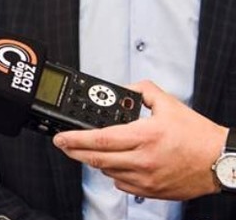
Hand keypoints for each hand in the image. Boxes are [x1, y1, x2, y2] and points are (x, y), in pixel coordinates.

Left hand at [52, 80, 227, 199]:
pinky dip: (112, 172)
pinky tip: (114, 163)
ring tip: (89, 150)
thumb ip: (143, 90)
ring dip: (93, 160)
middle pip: (96, 159)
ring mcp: (146, 178)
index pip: (99, 139)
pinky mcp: (151, 191)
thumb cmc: (198, 136)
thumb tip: (125, 89)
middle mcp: (142, 160)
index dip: (74, 139)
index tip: (60, 137)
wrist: (220, 161)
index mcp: (144, 136)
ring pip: (106, 171)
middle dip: (73, 151)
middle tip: (63, 144)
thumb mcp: (169, 104)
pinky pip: (121, 183)